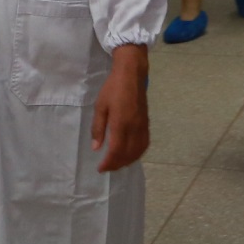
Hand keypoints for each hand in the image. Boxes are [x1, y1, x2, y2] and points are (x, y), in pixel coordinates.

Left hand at [89, 44, 149, 171]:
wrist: (131, 75)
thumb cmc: (112, 89)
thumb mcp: (100, 107)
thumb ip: (98, 128)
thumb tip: (96, 148)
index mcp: (120, 124)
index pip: (116, 151)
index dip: (108, 163)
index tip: (100, 168)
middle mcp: (134, 128)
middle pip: (128, 154)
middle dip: (117, 164)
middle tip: (106, 168)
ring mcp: (142, 126)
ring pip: (138, 151)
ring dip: (128, 161)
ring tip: (117, 164)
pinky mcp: (147, 123)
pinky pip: (145, 144)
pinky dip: (138, 153)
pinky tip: (131, 154)